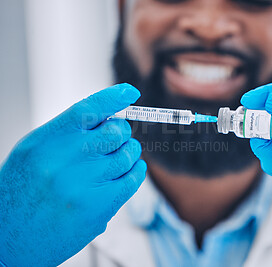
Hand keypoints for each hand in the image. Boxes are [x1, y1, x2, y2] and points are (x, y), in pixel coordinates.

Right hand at [0, 83, 146, 265]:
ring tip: (119, 157)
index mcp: (45, 141)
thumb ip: (67, 133)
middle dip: (120, 132)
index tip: (129, 93)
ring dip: (129, 152)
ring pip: (127, 154)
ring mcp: (84, 185)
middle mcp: (65, 160)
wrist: (9, 239)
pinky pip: (132, 179)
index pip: (88, 109)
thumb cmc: (21, 192)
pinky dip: (136, 171)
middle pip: (115, 130)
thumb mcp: (33, 152)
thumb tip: (106, 116)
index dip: (113, 97)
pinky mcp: (99, 208)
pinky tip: (131, 170)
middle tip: (115, 138)